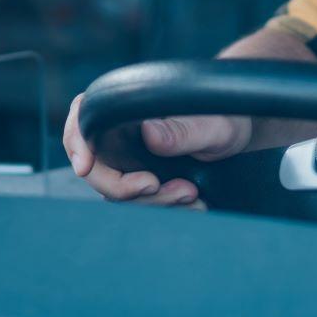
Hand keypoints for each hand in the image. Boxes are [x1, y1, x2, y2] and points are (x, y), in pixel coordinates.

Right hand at [62, 93, 253, 205]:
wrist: (240, 135)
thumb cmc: (225, 116)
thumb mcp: (211, 124)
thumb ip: (181, 130)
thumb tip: (148, 132)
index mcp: (126, 107)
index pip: (83, 119)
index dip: (76, 142)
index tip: (85, 167)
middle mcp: (120, 135)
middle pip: (98, 170)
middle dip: (127, 188)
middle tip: (162, 187)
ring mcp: (129, 161)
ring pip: (121, 194)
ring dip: (153, 202)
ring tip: (192, 195)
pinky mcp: (144, 182)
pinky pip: (142, 204)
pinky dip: (165, 209)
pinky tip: (194, 204)